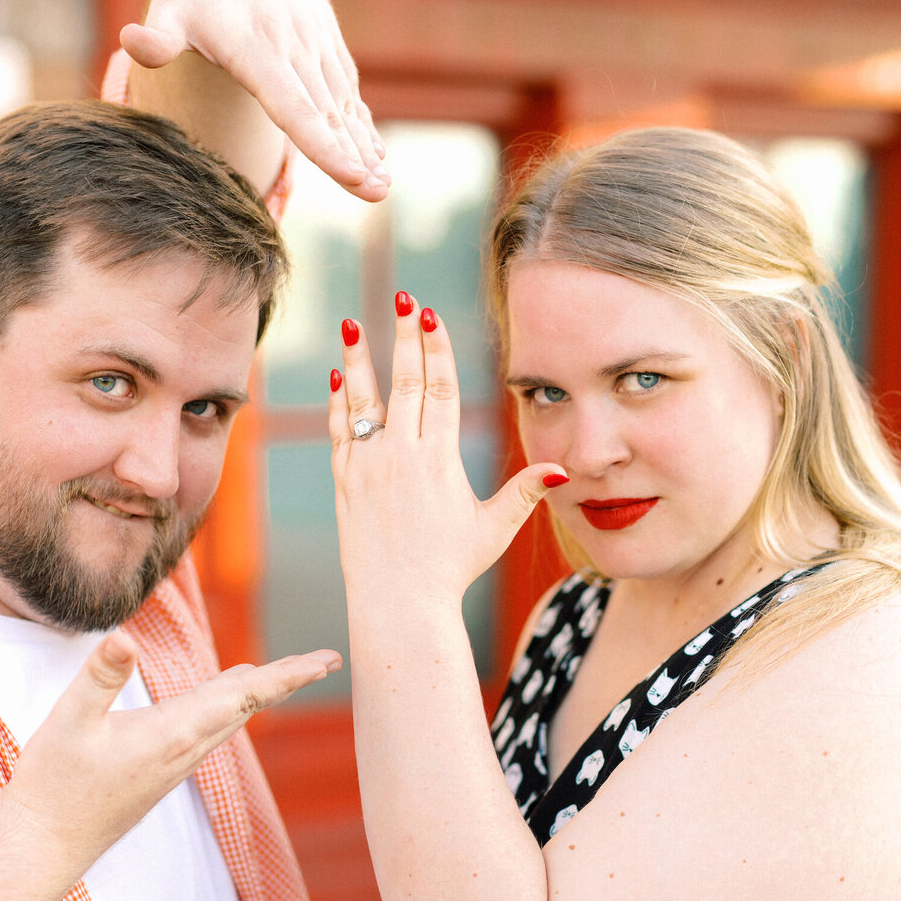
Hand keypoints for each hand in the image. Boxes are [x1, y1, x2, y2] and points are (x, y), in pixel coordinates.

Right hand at [8, 631, 340, 879]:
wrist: (46, 845)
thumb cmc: (54, 785)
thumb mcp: (69, 721)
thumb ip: (100, 676)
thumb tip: (125, 637)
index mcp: (174, 733)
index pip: (245, 695)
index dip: (287, 674)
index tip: (326, 660)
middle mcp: (186, 750)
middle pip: (248, 705)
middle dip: (287, 679)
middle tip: (326, 658)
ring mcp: (176, 764)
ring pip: (230, 719)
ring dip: (261, 692)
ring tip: (290, 671)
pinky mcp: (162, 772)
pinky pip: (210, 731)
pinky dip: (231, 707)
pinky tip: (230, 698)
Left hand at [120, 0, 388, 200]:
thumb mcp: (170, 7)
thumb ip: (158, 35)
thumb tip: (132, 42)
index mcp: (252, 45)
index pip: (291, 103)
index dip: (320, 141)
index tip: (348, 172)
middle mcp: (290, 45)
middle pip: (324, 111)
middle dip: (352, 155)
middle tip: (375, 195)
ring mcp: (313, 44)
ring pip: (342, 104)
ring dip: (364, 145)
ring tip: (381, 187)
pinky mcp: (326, 43)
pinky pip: (347, 90)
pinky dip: (363, 123)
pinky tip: (377, 156)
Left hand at [329, 296, 565, 613]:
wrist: (398, 601)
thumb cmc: (450, 568)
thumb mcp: (493, 528)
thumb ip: (524, 492)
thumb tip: (561, 469)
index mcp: (439, 459)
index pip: (440, 390)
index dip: (436, 350)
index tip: (432, 317)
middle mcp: (402, 455)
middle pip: (404, 383)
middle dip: (404, 338)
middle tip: (404, 299)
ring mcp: (369, 467)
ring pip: (363, 401)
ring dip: (358, 360)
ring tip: (351, 324)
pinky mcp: (346, 482)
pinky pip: (340, 432)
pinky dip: (339, 403)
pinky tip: (338, 378)